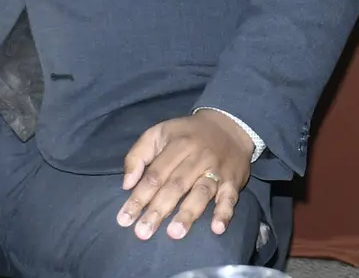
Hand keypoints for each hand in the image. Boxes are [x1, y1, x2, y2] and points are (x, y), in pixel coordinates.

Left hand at [118, 111, 252, 240]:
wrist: (229, 124)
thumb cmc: (187, 134)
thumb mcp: (159, 133)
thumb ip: (138, 155)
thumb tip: (126, 184)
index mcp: (177, 145)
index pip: (155, 174)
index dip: (139, 197)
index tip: (124, 219)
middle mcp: (197, 157)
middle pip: (176, 186)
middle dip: (158, 210)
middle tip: (143, 232)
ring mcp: (217, 170)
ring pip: (202, 192)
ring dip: (188, 213)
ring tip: (175, 233)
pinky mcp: (233, 180)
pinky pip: (230, 197)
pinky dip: (225, 213)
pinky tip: (217, 228)